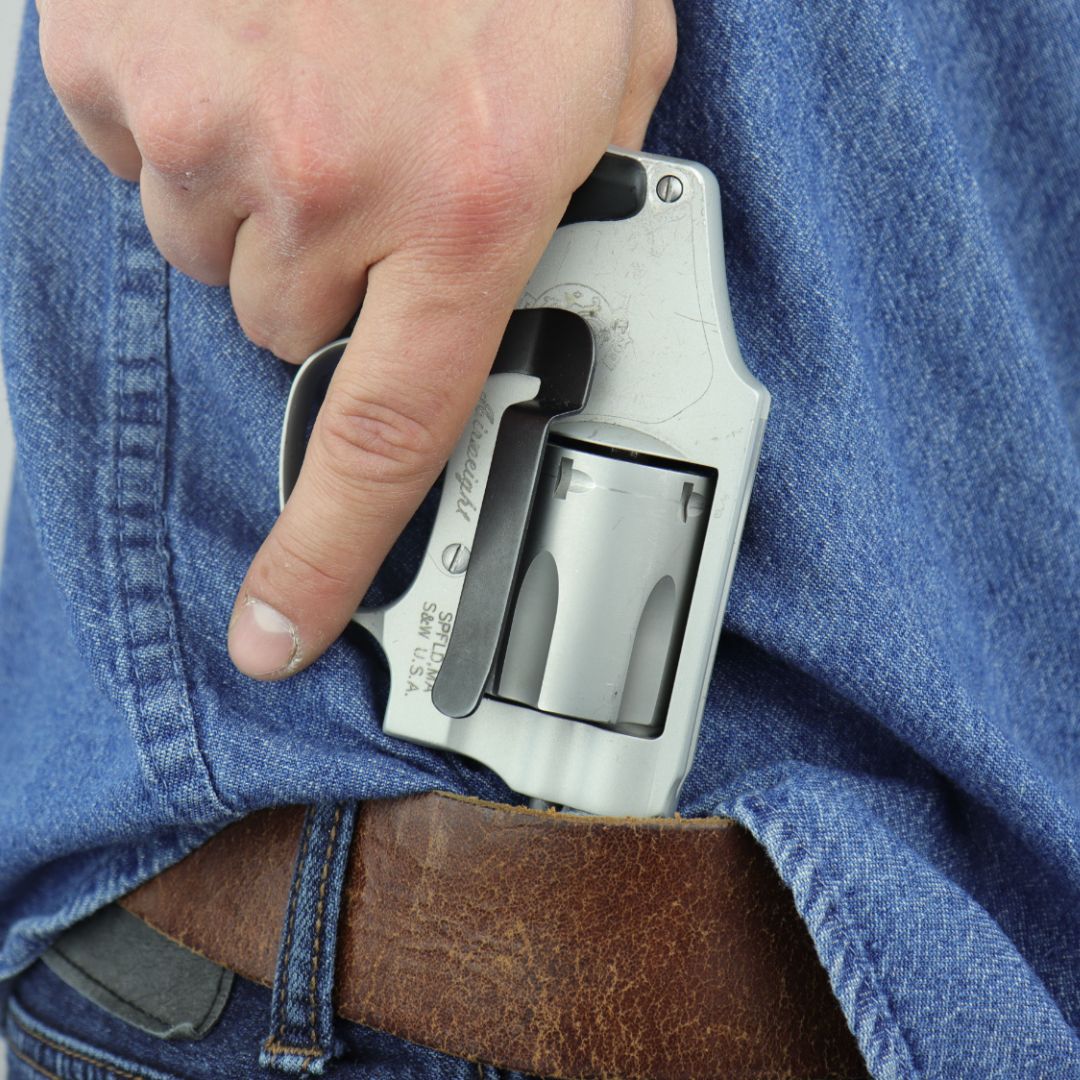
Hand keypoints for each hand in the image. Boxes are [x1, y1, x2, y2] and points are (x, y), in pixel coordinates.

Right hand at [38, 0, 675, 678]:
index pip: (387, 437)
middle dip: (324, 269)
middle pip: (285, 324)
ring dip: (258, 187)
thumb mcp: (605, 68)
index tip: (275, 631)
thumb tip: (526, 272)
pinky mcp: (121, 54)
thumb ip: (570, 194)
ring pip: (209, 241)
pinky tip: (247, 35)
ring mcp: (212, 118)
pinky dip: (185, 112)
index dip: (323, 556)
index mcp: (471, 205)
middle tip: (367, 158)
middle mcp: (333, 182)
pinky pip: (139, 144)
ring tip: (312, 74)